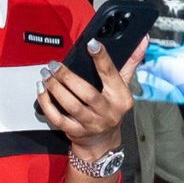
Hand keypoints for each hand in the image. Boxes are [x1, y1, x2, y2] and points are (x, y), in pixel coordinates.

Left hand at [36, 36, 147, 158]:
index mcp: (121, 97)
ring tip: (46, 75)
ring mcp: (91, 124)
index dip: (101, 58)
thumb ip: (130, 63)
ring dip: (55, 88)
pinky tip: (41, 91)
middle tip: (54, 65)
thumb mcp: (123, 87)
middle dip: (68, 77)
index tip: (91, 44)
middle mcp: (107, 112)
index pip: (111, 74)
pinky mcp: (76, 132)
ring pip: (71, 105)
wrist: (103, 142)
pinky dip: (47, 104)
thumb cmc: (112, 108)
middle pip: (87, 93)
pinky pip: (58, 118)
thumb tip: (142, 40)